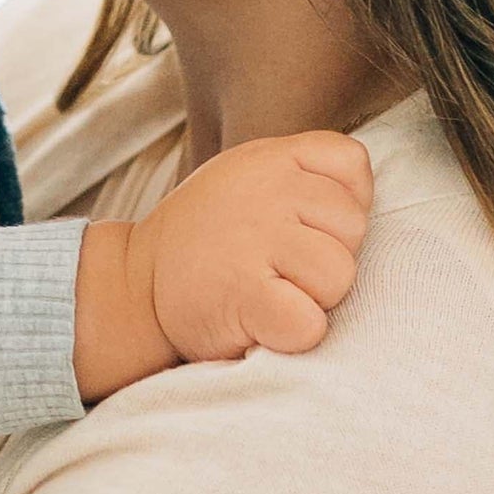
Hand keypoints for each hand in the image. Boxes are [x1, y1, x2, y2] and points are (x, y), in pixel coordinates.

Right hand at [124, 131, 373, 367]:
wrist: (133, 287)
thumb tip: (360, 200)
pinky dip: (293, 335)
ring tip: (270, 293)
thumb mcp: (244, 178)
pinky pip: (310, 323)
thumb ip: (300, 174)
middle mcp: (267, 191)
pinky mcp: (245, 295)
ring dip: (313, 299)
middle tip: (277, 268)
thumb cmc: (203, 241)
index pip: (352, 163)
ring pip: (339, 276)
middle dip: (326, 257)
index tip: (303, 227)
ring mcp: (255, 240)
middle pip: (353, 228)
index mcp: (270, 158)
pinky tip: (262, 323)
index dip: (341, 204)